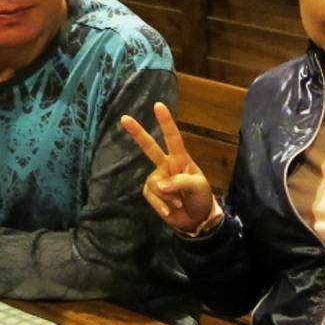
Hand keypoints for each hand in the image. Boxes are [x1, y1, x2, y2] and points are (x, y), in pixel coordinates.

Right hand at [120, 102, 217, 233]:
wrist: (196, 219)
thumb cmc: (200, 197)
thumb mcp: (198, 187)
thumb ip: (181, 182)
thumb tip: (160, 184)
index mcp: (181, 159)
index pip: (173, 138)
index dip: (166, 122)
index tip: (158, 105)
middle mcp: (167, 165)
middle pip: (150, 148)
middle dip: (137, 133)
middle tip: (124, 118)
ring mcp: (158, 179)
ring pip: (154, 184)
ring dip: (168, 197)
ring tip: (179, 202)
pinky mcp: (152, 193)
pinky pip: (151, 196)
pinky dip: (161, 205)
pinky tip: (170, 211)